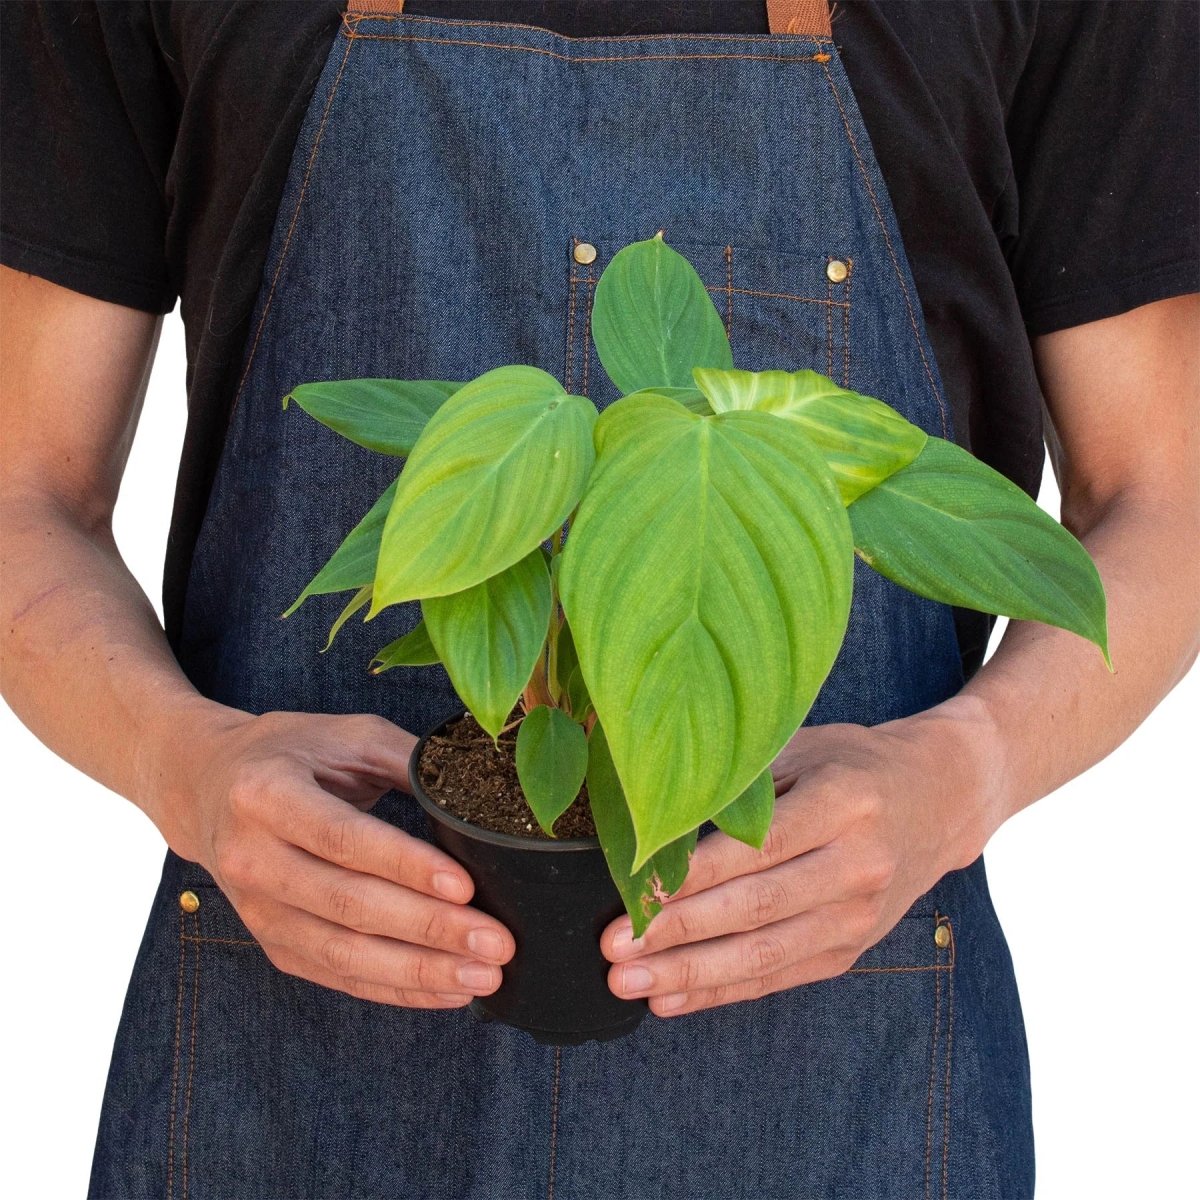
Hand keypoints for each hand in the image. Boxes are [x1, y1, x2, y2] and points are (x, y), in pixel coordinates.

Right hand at [155, 707, 515, 1008]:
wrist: (206, 787)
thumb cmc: (290, 753)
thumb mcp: (346, 735)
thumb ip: (409, 759)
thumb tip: (482, 792)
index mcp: (266, 793)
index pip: (342, 838)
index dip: (405, 866)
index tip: (465, 886)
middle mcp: (251, 857)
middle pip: (347, 905)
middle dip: (429, 929)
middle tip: (496, 943)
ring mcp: (257, 910)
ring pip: (343, 954)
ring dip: (419, 972)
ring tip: (483, 977)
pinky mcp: (271, 943)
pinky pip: (337, 977)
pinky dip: (395, 990)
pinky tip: (447, 992)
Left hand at [600, 708, 999, 1016]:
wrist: (942, 798)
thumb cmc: (855, 762)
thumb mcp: (805, 746)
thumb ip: (743, 780)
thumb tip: (656, 810)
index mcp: (844, 803)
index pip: (760, 848)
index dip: (696, 876)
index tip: (637, 892)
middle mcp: (858, 864)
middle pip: (757, 908)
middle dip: (678, 933)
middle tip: (614, 948)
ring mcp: (859, 915)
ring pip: (765, 955)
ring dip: (691, 975)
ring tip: (628, 982)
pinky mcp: (853, 949)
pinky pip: (780, 978)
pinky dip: (723, 992)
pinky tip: (673, 999)